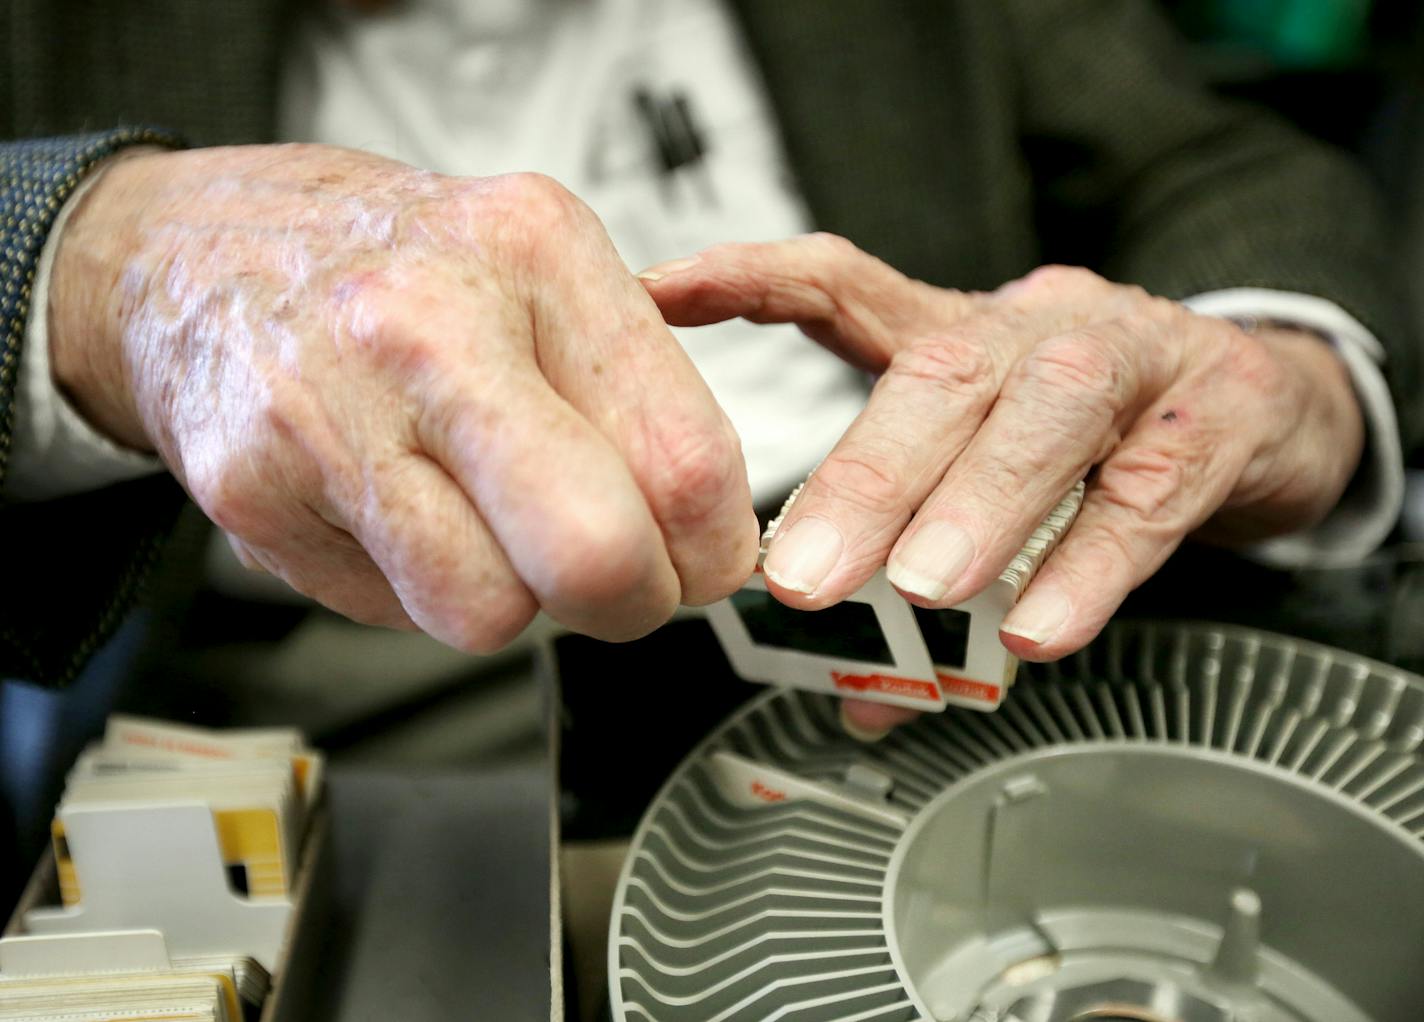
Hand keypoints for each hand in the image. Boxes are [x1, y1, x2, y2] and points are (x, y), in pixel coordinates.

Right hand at [49, 145, 759, 647]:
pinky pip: (398, 613)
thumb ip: (637, 389)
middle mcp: (429, 328)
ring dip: (512, 596)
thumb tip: (712, 539)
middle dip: (633, 600)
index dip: (715, 547)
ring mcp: (332, 416)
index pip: (683, 458)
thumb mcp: (539, 268)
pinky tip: (398, 510)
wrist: (190, 254)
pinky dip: (420, 586)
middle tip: (623, 578)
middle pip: (595, 554)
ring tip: (483, 519)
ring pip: (493, 614)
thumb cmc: (390, 266)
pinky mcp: (256, 496)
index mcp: (533, 253)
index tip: (706, 557)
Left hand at [640, 235, 1364, 733]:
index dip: (753, 279)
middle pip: (946, 373)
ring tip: (919, 588)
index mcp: (961, 333)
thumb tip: (856, 695)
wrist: (1262, 403)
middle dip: (868, 475)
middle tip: (798, 576)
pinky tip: (1037, 624)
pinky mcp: (1219, 417)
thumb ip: (923, 579)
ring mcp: (1136, 358)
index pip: (846, 281)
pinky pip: (1152, 488)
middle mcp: (1038, 327)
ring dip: (978, 502)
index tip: (661, 293)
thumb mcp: (1001, 484)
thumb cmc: (1101, 436)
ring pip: (1051, 411)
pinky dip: (1091, 561)